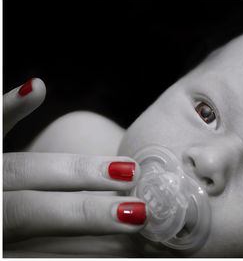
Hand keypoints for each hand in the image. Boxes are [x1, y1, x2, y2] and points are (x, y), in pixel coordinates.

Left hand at [3, 79, 145, 243]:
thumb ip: (30, 252)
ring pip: (21, 166)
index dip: (83, 224)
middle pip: (33, 198)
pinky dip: (9, 110)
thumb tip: (81, 253)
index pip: (35, 227)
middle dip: (88, 201)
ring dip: (74, 168)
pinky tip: (40, 89)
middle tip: (139, 205)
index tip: (131, 225)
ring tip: (123, 169)